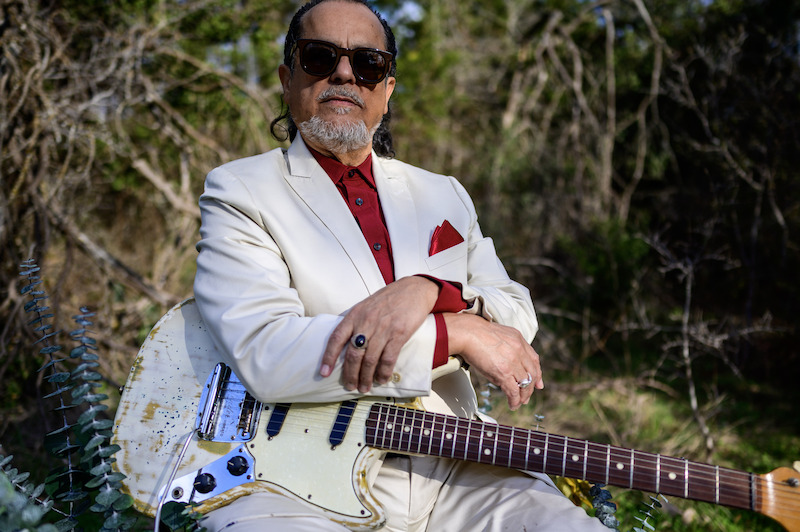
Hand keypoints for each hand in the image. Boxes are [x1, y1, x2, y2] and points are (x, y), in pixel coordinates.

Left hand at [320, 276, 438, 392]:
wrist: (414, 290)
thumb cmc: (388, 299)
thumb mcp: (366, 306)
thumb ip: (355, 322)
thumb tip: (344, 343)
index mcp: (355, 315)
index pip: (337, 338)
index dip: (329, 357)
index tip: (324, 373)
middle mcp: (366, 322)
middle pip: (354, 354)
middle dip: (350, 374)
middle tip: (350, 386)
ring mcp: (383, 328)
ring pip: (370, 360)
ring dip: (366, 377)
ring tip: (364, 387)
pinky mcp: (399, 334)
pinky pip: (388, 358)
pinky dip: (383, 372)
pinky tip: (381, 379)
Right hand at [444, 313, 543, 409]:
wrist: (468, 333)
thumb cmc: (476, 333)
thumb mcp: (500, 334)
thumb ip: (508, 345)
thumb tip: (508, 360)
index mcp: (519, 340)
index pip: (534, 359)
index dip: (538, 373)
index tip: (538, 383)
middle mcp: (519, 351)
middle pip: (532, 373)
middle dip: (531, 387)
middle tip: (527, 396)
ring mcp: (513, 362)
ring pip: (525, 384)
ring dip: (524, 396)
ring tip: (520, 402)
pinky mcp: (504, 373)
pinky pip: (514, 391)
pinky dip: (515, 400)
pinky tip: (513, 405)